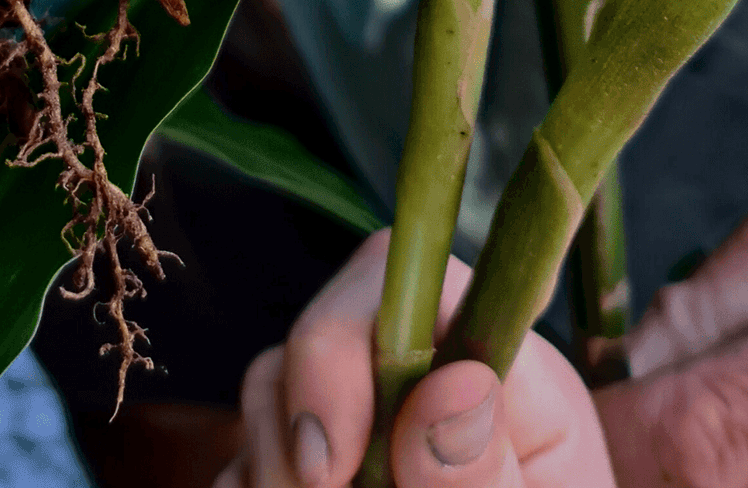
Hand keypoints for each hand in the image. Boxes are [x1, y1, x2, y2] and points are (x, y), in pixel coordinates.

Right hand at [216, 230, 614, 487]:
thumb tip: (450, 384)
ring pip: (268, 394)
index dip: (346, 340)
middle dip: (294, 423)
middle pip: (318, 335)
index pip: (410, 280)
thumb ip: (489, 472)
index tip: (331, 461)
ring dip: (269, 470)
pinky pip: (245, 463)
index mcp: (503, 372)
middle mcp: (423, 376)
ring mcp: (362, 420)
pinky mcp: (313, 469)